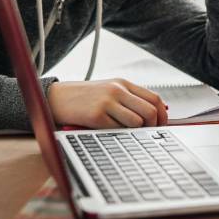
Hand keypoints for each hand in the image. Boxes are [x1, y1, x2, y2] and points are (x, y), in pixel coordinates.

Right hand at [48, 80, 168, 127]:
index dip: (162, 115)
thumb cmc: (85, 98)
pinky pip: (118, 130)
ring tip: (124, 131)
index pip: (154, 98)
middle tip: (147, 133)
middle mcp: (117, 90)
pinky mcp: (97, 115)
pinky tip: (109, 131)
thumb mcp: (109, 91)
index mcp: (123, 84)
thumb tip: (154, 114)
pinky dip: (118, 134)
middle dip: (152, 126)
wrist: (56, 98)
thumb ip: (129, 99)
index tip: (160, 125)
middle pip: (150, 111)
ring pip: (137, 121)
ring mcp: (107, 102)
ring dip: (134, 131)